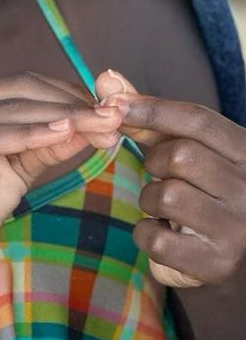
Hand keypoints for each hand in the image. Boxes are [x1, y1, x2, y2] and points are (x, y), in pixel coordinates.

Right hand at [0, 72, 122, 291]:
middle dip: (72, 104)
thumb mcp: (14, 173)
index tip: (114, 111)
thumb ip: (45, 145)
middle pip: (17, 92)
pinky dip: (27, 135)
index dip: (69, 95)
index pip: (20, 86)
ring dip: (60, 118)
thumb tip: (94, 122)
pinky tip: (62, 134)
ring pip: (8, 112)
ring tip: (102, 126)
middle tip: (117, 118)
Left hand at [98, 69, 245, 288]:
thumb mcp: (184, 149)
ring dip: (149, 200)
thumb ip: (148, 117)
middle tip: (162, 175)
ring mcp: (238, 228)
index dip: (151, 108)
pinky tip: (163, 233)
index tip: (112, 103)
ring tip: (166, 208)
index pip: (198, 119)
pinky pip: (156, 238)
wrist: (227, 258)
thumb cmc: (199, 191)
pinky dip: (146, 233)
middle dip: (154, 162)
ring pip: (165, 195)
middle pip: (180, 155)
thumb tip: (106, 77)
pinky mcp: (217, 262)